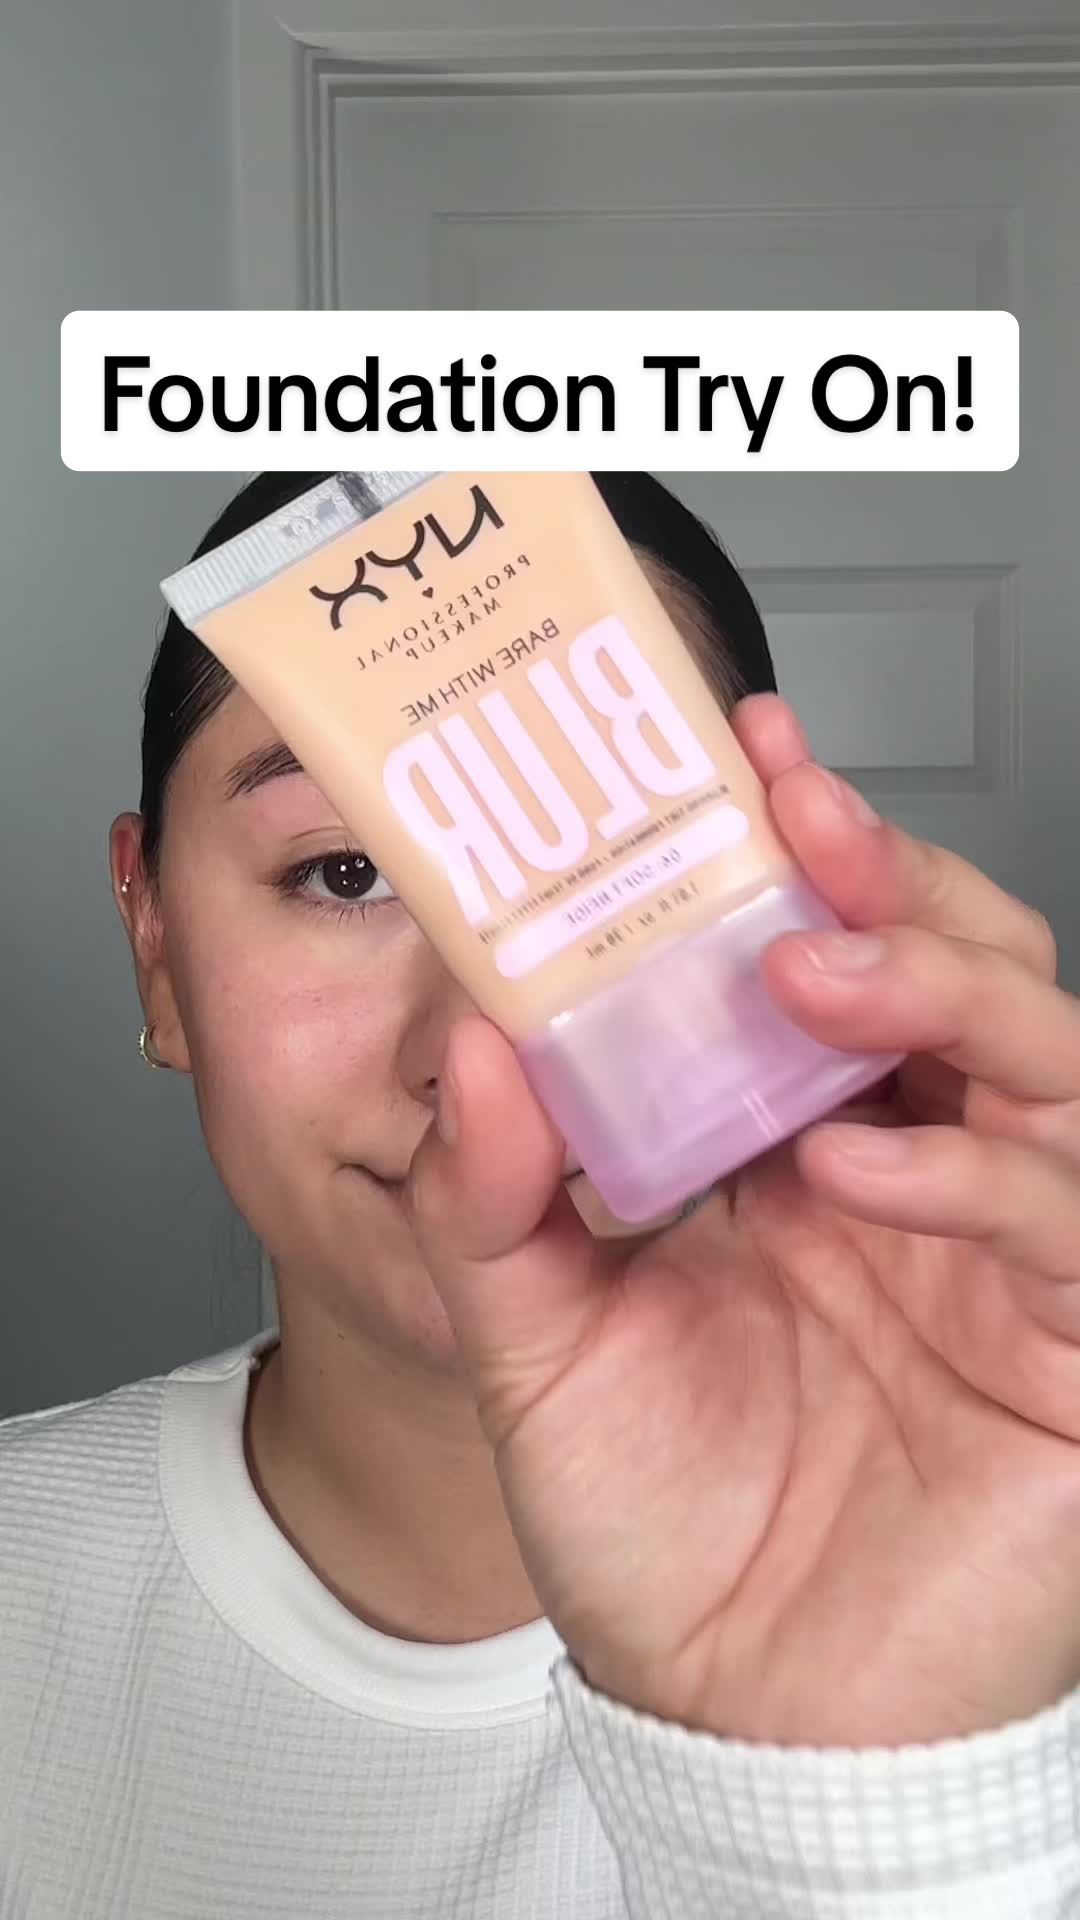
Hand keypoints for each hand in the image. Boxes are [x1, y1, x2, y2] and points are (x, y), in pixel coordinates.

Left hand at [405, 694, 1079, 1747]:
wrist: (730, 1710)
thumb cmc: (654, 1517)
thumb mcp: (533, 1335)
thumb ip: (496, 1190)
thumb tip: (477, 1035)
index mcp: (801, 1140)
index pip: (836, 955)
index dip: (806, 853)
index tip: (741, 756)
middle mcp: (917, 1168)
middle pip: (962, 968)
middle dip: (892, 877)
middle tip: (800, 818)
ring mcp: (1008, 1251)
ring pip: (1045, 1057)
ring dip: (940, 989)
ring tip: (817, 970)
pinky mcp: (1074, 1348)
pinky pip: (1069, 1218)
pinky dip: (979, 1170)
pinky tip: (864, 1161)